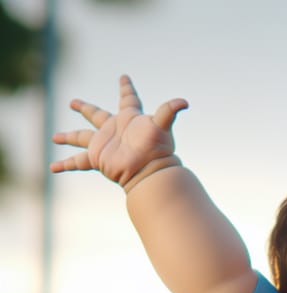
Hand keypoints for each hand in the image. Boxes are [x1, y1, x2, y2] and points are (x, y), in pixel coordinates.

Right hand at [51, 75, 187, 189]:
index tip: (124, 77)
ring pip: (81, 136)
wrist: (149, 173)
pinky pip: (78, 161)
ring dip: (68, 136)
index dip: (126, 88)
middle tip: (73, 102)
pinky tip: (53, 168)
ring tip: (55, 137)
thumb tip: (185, 102)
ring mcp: (104, 144)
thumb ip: (169, 111)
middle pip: (96, 115)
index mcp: (129, 118)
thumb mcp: (161, 127)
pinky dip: (66, 164)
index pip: (128, 98)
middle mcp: (115, 130)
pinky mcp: (97, 158)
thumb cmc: (156, 149)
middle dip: (84, 108)